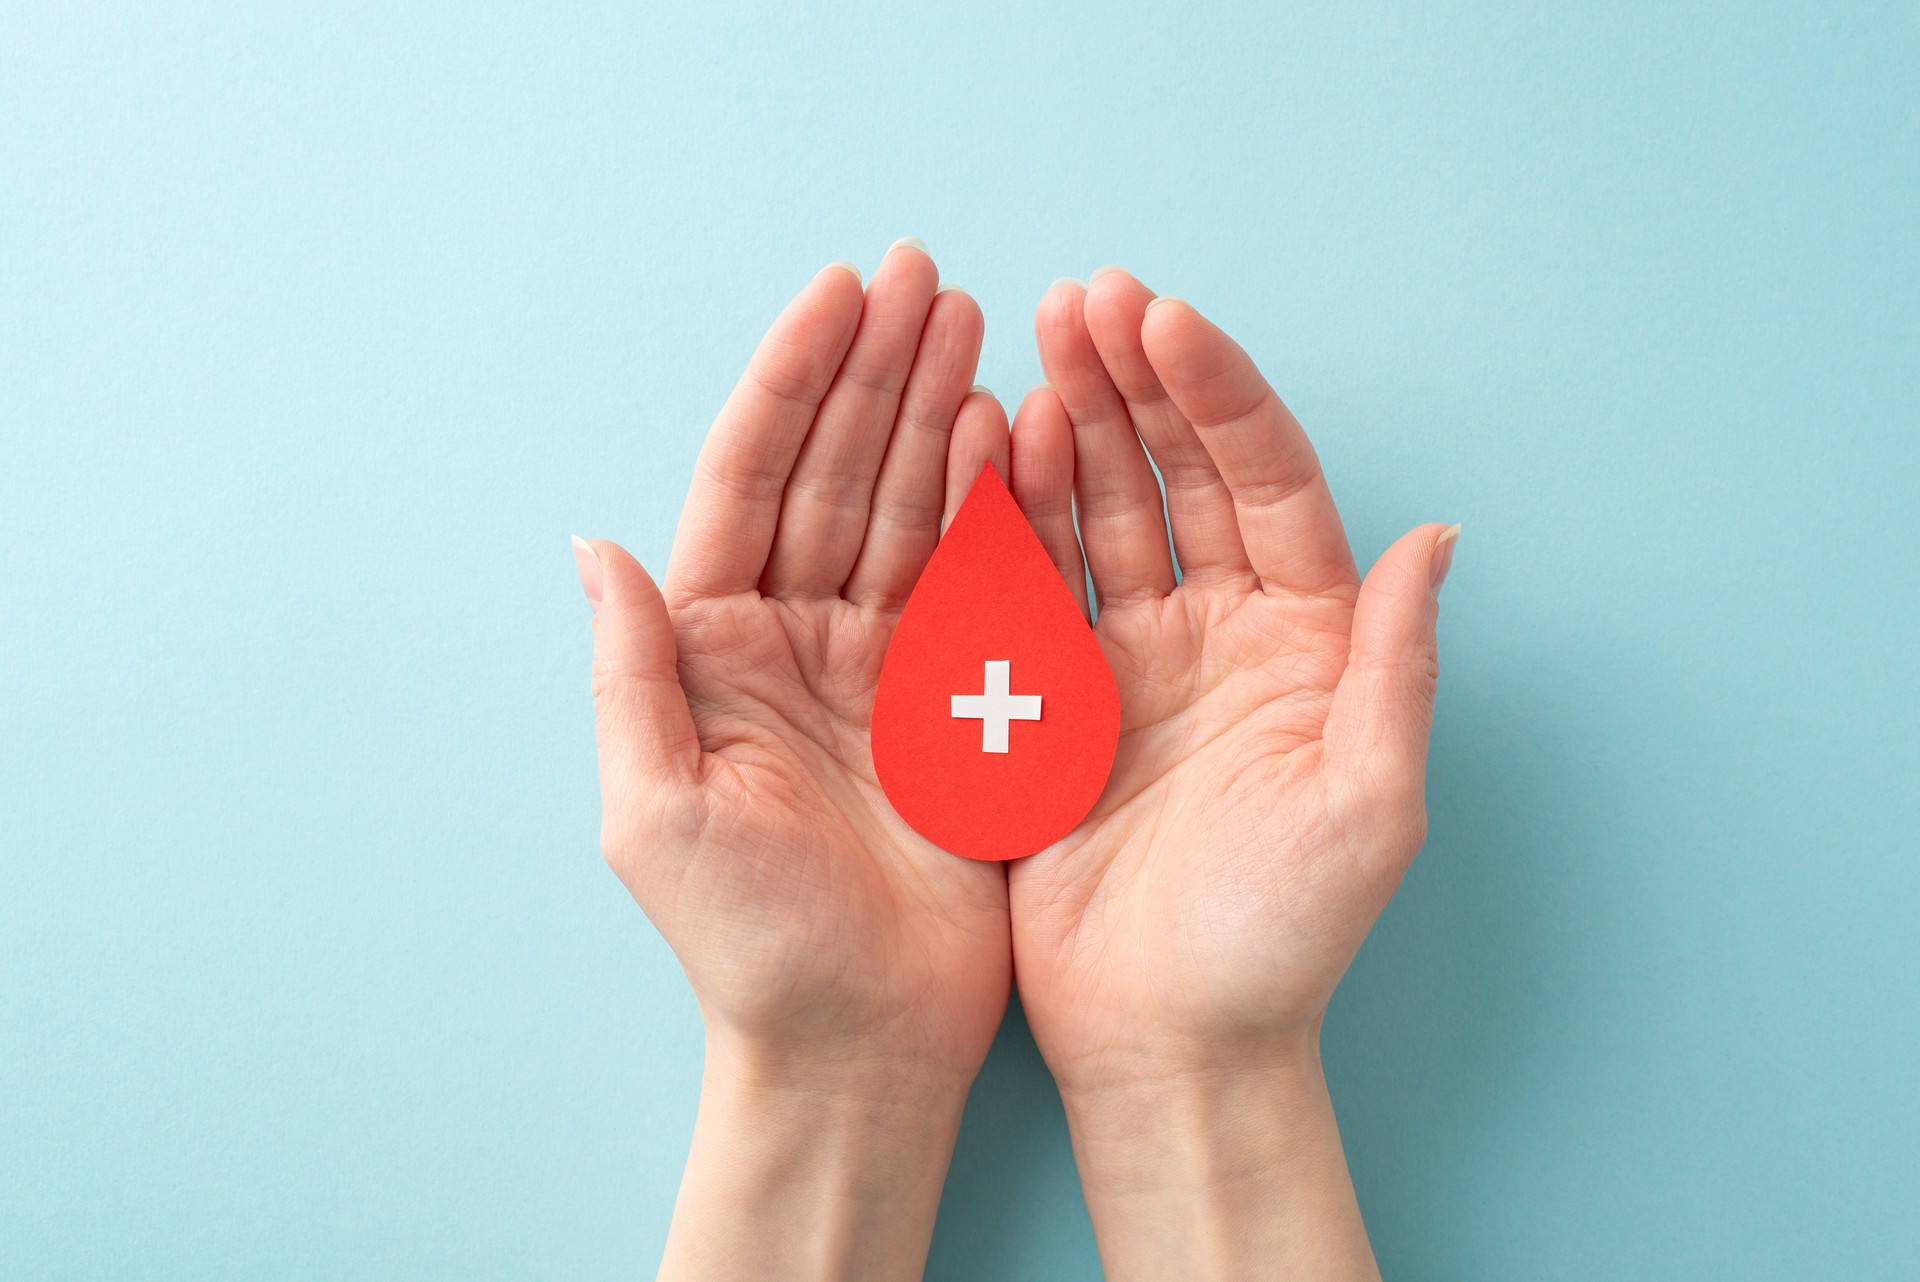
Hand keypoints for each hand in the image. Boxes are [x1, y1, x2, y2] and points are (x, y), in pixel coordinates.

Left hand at [575, 244, 1012, 1280]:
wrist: (858, 1044)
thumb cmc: (746, 945)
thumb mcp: (656, 812)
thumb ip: (633, 674)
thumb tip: (594, 546)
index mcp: (712, 652)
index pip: (751, 484)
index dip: (794, 384)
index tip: (841, 293)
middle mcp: (790, 641)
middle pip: (835, 475)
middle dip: (877, 372)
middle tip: (928, 276)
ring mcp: (875, 665)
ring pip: (907, 509)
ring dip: (935, 413)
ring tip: (973, 323)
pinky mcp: (949, 700)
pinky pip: (971, 580)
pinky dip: (990, 502)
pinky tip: (1004, 429)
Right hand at [1005, 270, 1457, 1278]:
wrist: (1170, 1038)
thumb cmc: (1281, 937)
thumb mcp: (1369, 804)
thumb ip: (1395, 666)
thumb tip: (1437, 538)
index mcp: (1304, 641)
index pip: (1264, 485)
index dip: (1218, 397)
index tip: (1166, 321)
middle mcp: (1219, 631)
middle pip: (1177, 477)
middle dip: (1136, 383)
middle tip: (1087, 299)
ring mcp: (1130, 661)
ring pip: (1098, 514)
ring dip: (1071, 425)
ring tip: (1035, 342)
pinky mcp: (1052, 700)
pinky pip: (1029, 586)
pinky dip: (1009, 515)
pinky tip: (992, 445)